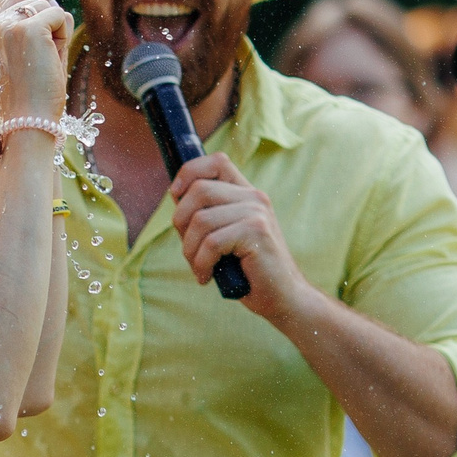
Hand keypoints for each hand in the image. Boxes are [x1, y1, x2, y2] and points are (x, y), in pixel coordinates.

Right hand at [0, 0, 70, 122]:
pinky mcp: (27, 28)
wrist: (27, 119)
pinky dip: (62, 38)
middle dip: (44, 24)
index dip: (31, 18)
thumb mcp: (25, 49)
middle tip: (36, 58)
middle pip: (33, 0)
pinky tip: (49, 59)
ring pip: (47, 7)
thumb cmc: (29, 91)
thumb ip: (31, 15)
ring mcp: (7, 25)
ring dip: (55, 33)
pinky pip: (59, 15)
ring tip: (42, 61)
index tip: (27, 50)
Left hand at [171, 152, 313, 316]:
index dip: (189, 172)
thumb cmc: (247, 269)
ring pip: (201, 220)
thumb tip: (175, 194)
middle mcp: (254, 197)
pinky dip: (201, 263)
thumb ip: (206, 213)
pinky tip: (207, 276)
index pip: (216, 161)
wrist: (282, 296)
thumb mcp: (223, 234)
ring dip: (189, 249)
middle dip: (181, 222)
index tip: (175, 196)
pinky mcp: (257, 232)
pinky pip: (212, 243)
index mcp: (246, 193)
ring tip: (199, 267)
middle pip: (199, 190)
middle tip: (189, 250)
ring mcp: (257, 212)